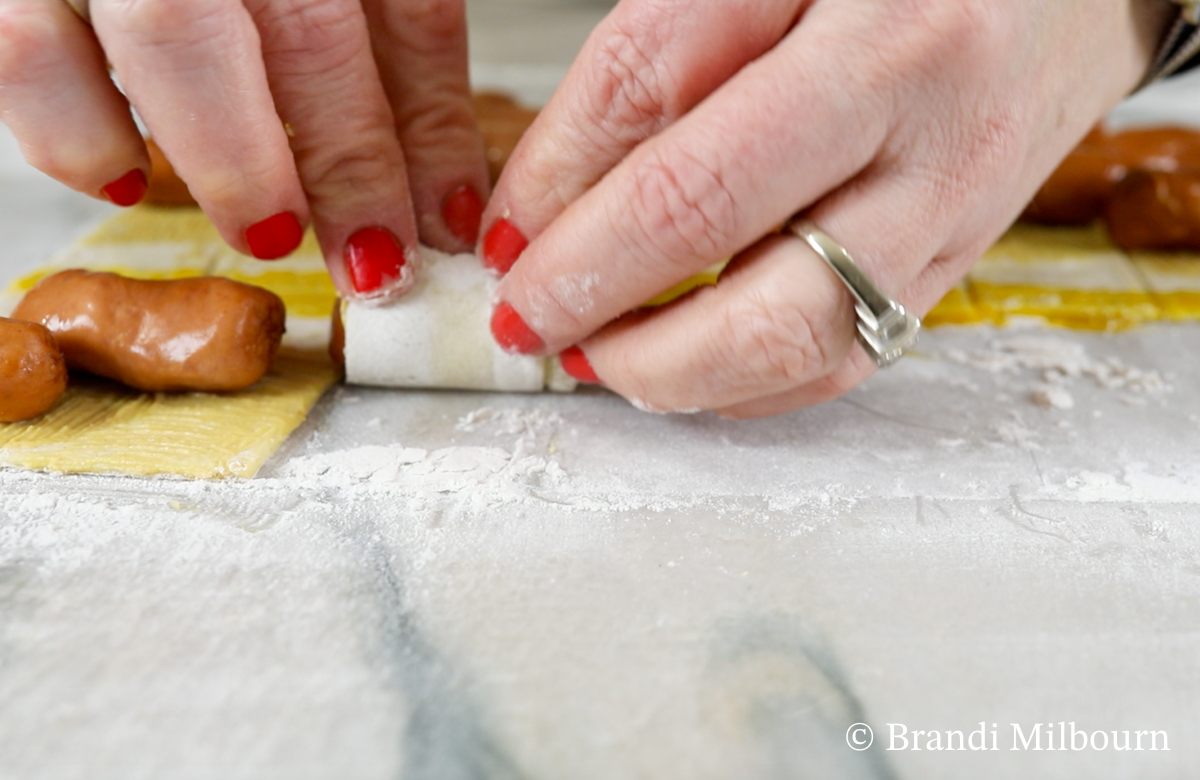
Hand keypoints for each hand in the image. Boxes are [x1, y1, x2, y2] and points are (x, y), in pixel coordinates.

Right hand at [0, 0, 488, 300]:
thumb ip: (399, 46)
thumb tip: (444, 194)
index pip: (407, 8)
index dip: (431, 129)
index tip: (446, 222)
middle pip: (306, 30)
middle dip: (350, 166)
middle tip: (375, 263)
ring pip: (172, 35)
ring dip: (234, 162)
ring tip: (270, 234)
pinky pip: (27, 49)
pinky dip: (76, 134)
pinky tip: (124, 180)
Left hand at [482, 0, 1174, 416]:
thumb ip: (651, 74)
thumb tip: (542, 206)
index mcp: (869, 21)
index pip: (666, 121)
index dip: (560, 204)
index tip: (504, 249)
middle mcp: (923, 124)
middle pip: (730, 251)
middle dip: (601, 306)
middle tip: (531, 322)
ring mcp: (948, 216)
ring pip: (792, 342)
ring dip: (667, 370)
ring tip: (595, 354)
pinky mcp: (949, 274)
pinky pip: (840, 365)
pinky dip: (741, 387)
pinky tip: (682, 367)